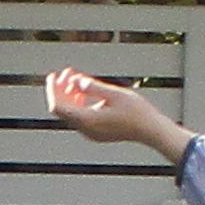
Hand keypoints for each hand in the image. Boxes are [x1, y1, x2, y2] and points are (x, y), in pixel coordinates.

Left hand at [46, 69, 188, 157]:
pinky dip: (78, 102)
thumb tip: (76, 81)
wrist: (151, 131)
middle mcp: (85, 129)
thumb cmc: (137, 111)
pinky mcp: (96, 132)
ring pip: (71, 112)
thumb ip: (94, 87)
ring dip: (70, 94)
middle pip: (63, 109)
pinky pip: (80, 116)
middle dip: (61, 89)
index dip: (52, 90)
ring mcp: (90, 132)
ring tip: (75, 76)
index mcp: (87, 120)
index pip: (58, 106)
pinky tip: (84, 89)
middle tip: (67, 71)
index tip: (53, 75)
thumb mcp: (115, 94)